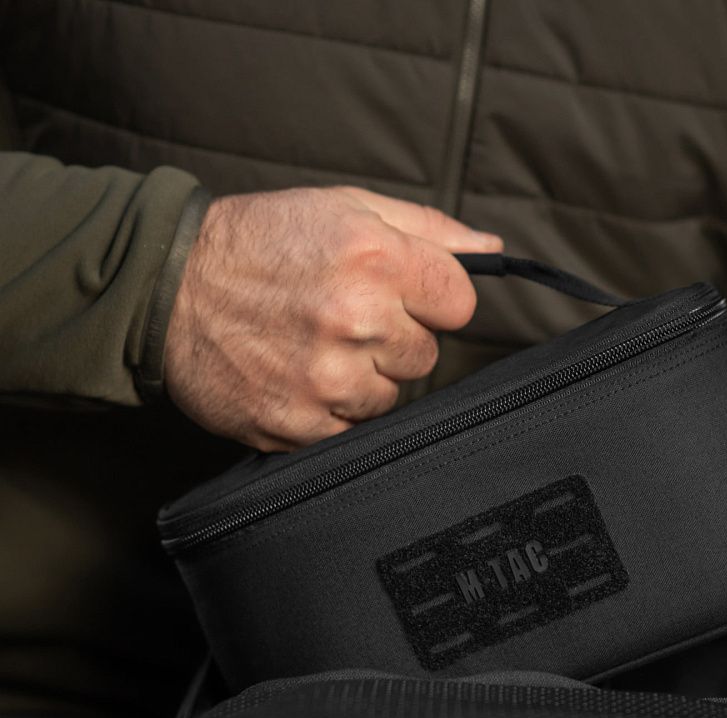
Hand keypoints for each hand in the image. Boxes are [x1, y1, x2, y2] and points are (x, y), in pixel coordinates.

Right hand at [163, 186, 502, 450]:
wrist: (166, 288)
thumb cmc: (259, 243)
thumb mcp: (342, 208)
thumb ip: (424, 229)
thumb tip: (489, 249)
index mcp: (373, 258)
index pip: (459, 302)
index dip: (435, 301)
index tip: (407, 299)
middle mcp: (354, 318)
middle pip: (425, 355)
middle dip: (394, 341)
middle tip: (343, 320)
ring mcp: (326, 377)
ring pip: (389, 397)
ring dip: (362, 379)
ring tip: (313, 347)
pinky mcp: (300, 424)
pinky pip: (350, 429)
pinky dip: (330, 411)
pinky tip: (296, 377)